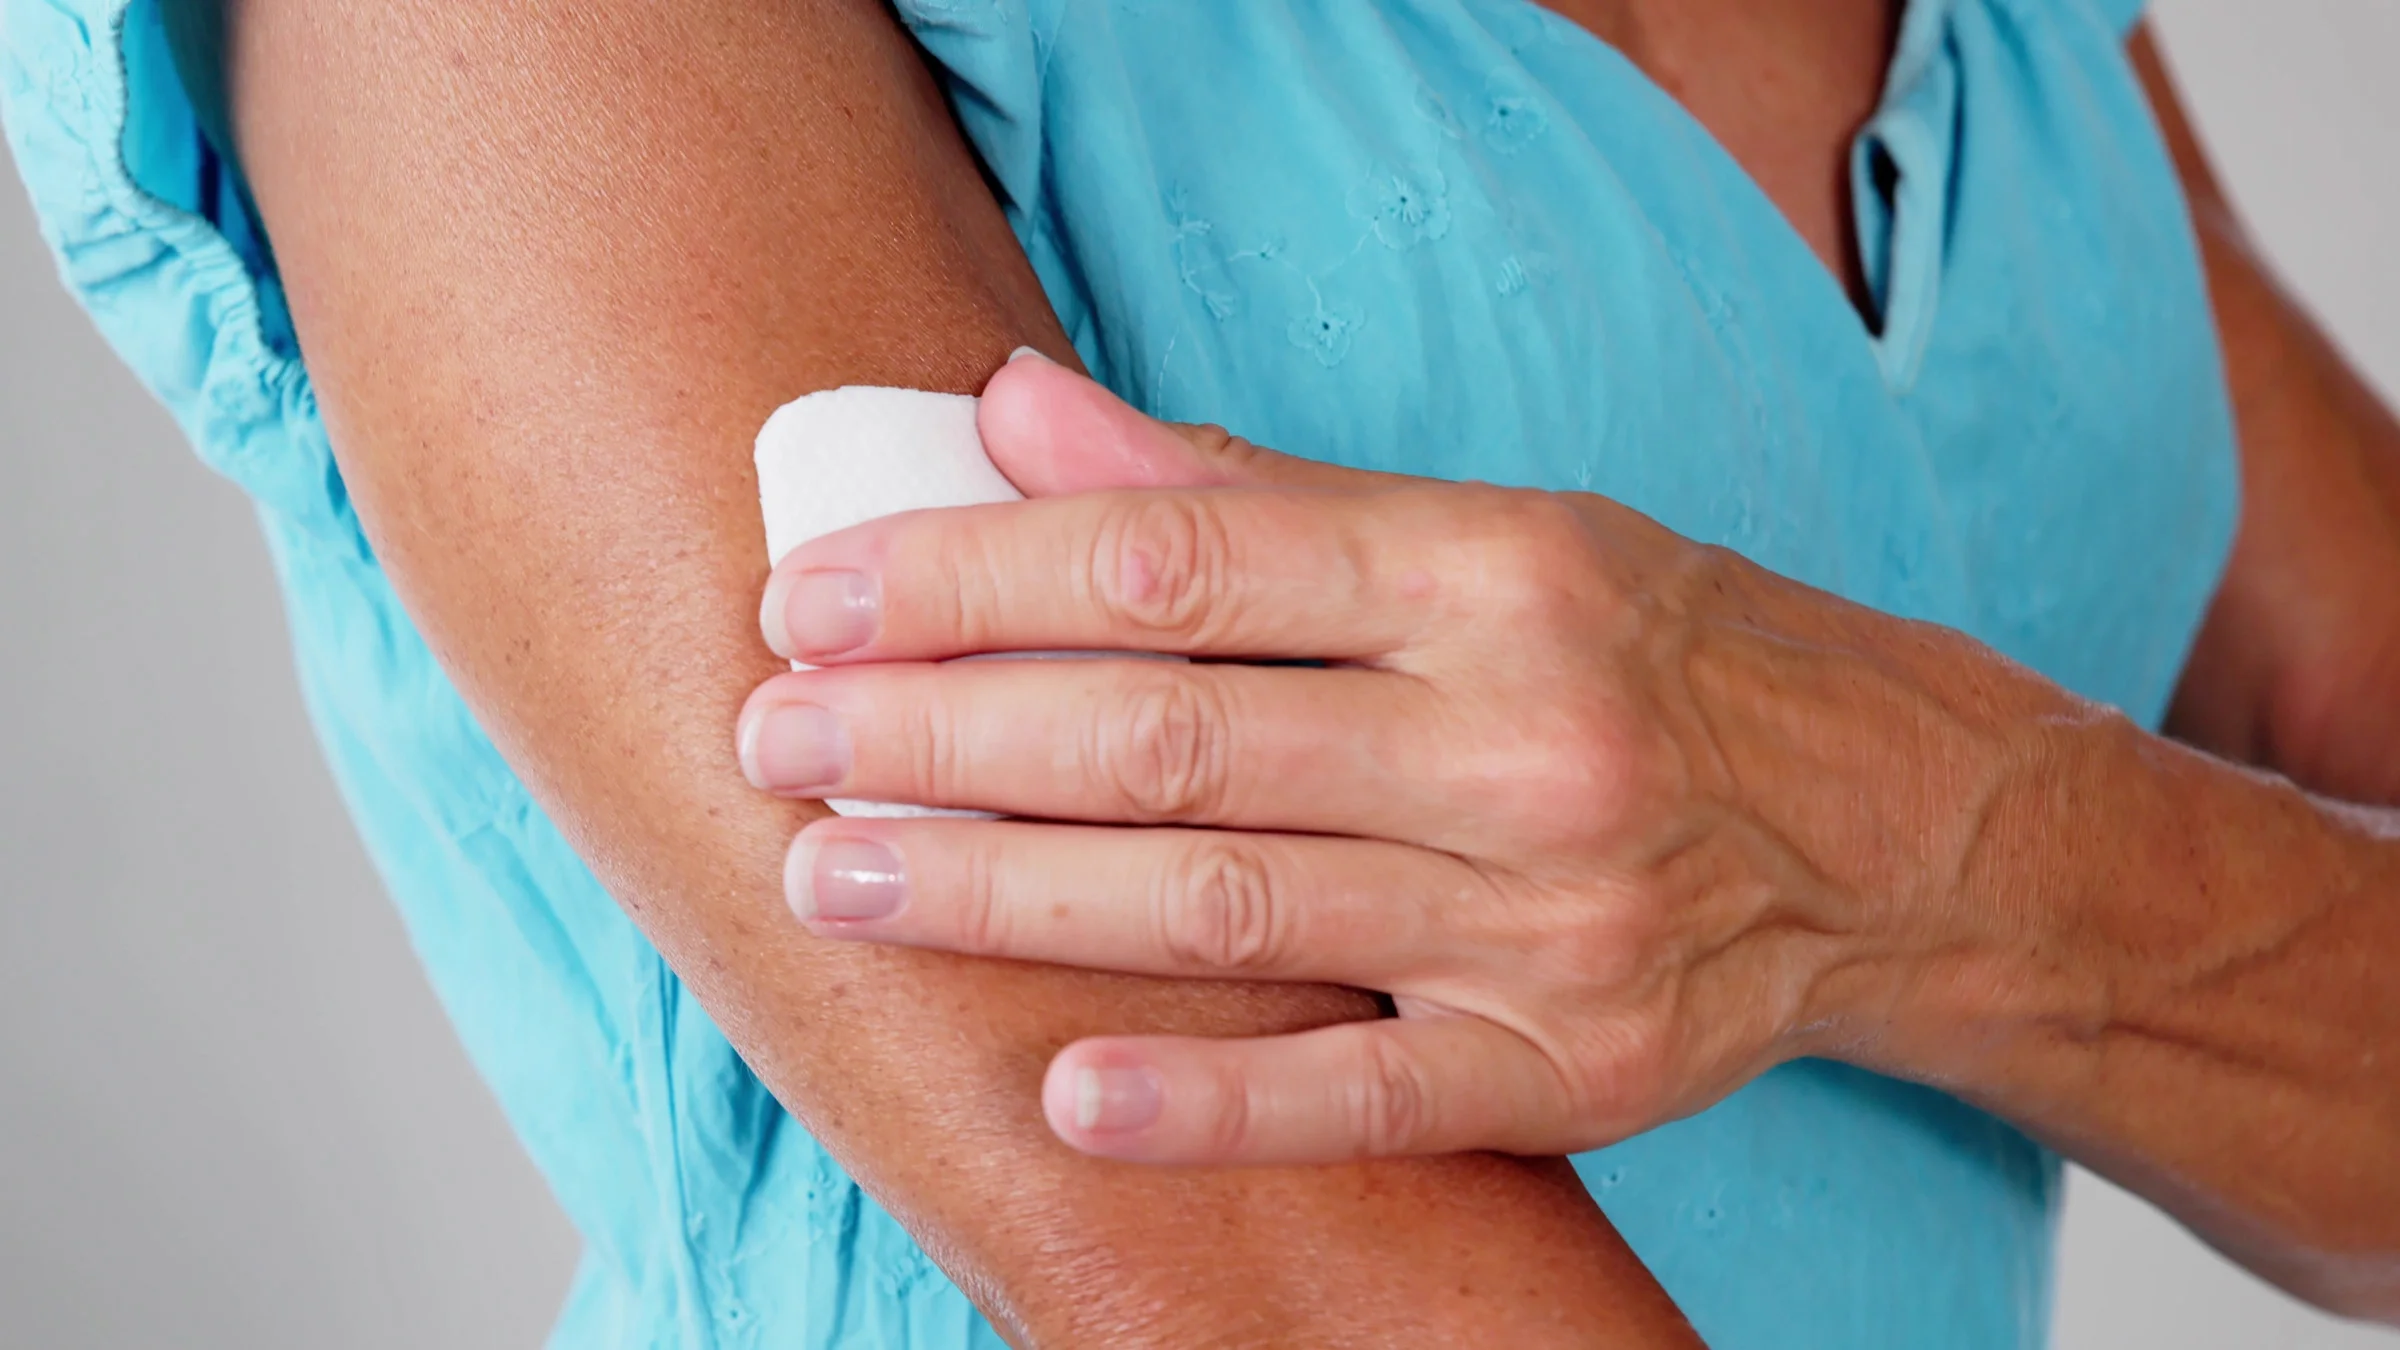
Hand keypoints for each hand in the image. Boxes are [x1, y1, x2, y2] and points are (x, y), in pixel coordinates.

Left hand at [736, 354, 2096, 1165]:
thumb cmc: (1648, 650)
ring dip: (1009, 897)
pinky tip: (1065, 1089)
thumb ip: (1240, 489)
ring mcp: (1550, 920)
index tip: (817, 594)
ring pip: (1234, 906)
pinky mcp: (1570, 1069)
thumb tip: (1013, 413)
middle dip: (945, 736)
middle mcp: (1522, 736)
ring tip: (837, 877)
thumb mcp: (1478, 532)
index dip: (971, 576)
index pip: (1177, 563)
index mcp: (1487, 570)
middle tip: (779, 741)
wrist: (1889, 827)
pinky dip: (1213, 1099)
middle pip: (1174, 734)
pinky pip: (1367, 1098)